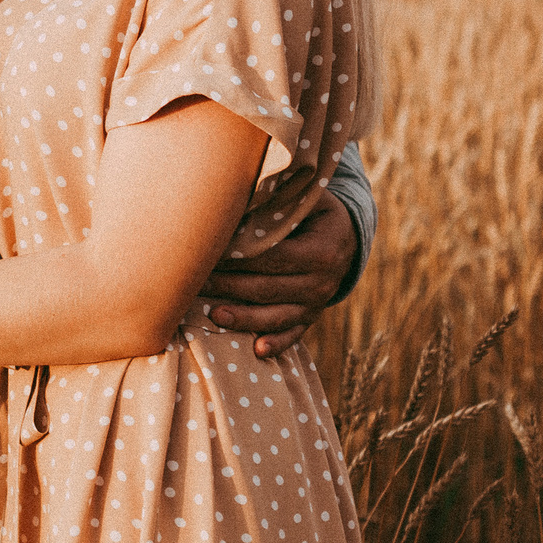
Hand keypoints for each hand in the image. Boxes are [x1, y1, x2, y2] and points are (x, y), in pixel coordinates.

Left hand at [200, 193, 355, 357]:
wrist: (346, 239)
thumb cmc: (314, 212)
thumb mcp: (307, 199)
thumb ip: (281, 199)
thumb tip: (238, 191)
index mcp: (321, 251)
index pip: (274, 257)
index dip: (241, 256)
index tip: (210, 251)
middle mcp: (323, 282)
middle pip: (269, 288)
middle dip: (230, 285)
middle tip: (196, 281)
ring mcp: (317, 304)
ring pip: (277, 316)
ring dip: (244, 318)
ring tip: (213, 315)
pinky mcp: (311, 318)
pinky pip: (294, 335)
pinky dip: (276, 344)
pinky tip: (255, 351)